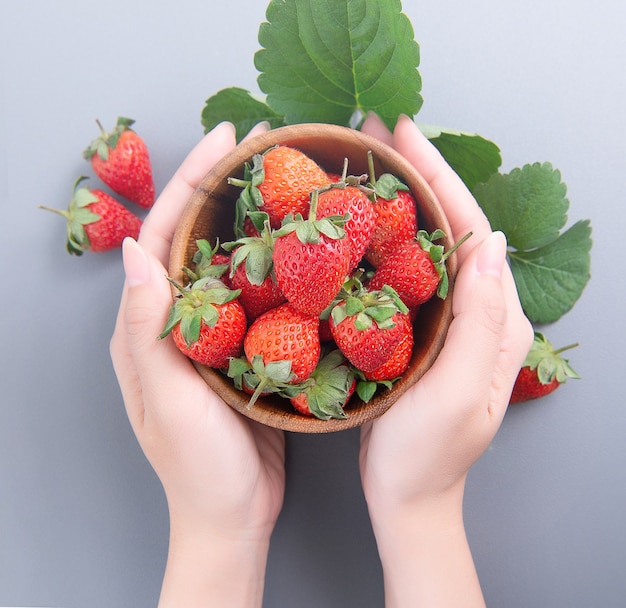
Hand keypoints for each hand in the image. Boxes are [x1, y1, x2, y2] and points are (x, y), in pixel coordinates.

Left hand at [109, 122, 284, 606]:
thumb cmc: (199, 468)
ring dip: (251, 218)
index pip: (163, 238)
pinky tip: (302, 249)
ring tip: (282, 183)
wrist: (231, 514)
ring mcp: (210, 335)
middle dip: (220, 187)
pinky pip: (256, 294)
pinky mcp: (242, 350)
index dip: (191, 184)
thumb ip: (151, 330)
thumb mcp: (170, 402)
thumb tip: (137, 252)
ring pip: (228, 262)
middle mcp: (175, 323)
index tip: (226, 140)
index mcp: (147, 329)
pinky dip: (276, 264)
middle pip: (194, 239)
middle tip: (258, 148)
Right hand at [359, 114, 533, 606]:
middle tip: (383, 134)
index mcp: (497, 322)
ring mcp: (453, 321)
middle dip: (422, 175)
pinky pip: (411, 271)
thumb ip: (480, 321)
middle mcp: (481, 313)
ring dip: (406, 200)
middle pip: (455, 227)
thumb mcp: (456, 394)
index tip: (404, 135)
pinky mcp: (425, 331)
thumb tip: (488, 243)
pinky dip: (390, 239)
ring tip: (374, 164)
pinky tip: (364, 224)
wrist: (409, 496)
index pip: (473, 231)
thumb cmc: (427, 455)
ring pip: (431, 244)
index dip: (439, 177)